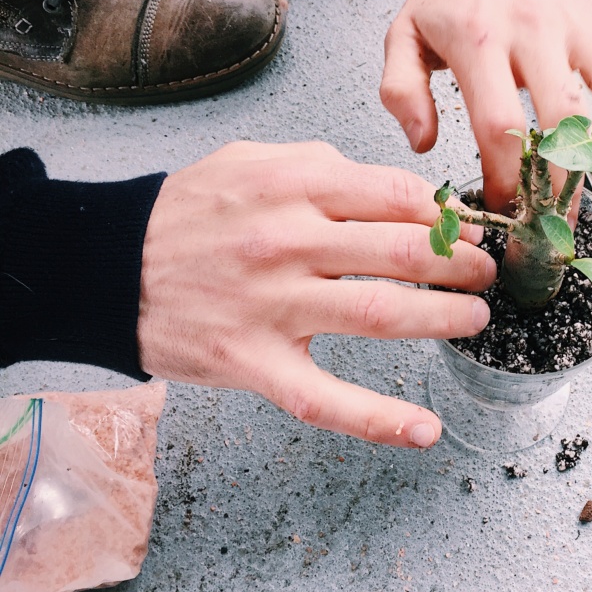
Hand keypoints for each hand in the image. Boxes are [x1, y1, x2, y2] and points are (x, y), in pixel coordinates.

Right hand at [137, 141, 494, 447]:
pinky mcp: (253, 363)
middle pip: (401, 253)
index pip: (397, 195)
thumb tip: (390, 186)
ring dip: (443, 319)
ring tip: (475, 319)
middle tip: (486, 272)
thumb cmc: (187, 213)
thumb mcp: (249, 161)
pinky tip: (424, 430)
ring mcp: (271, 305)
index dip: (448, 215)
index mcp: (293, 186)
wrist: (104, 264)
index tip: (468, 228)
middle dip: (460, 264)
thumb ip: (320, 164)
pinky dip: (378, 419)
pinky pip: (324, 399)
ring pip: (380, 314)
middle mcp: (287, 241)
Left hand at [379, 0, 591, 212]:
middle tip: (565, 221)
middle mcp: (538, 33)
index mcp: (482, 42)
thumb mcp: (403, 36)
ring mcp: (580, 26)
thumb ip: (402, 92)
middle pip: (563, 114)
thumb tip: (425, 145)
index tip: (506, 209)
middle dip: (566, 175)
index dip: (504, 175)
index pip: (499, 123)